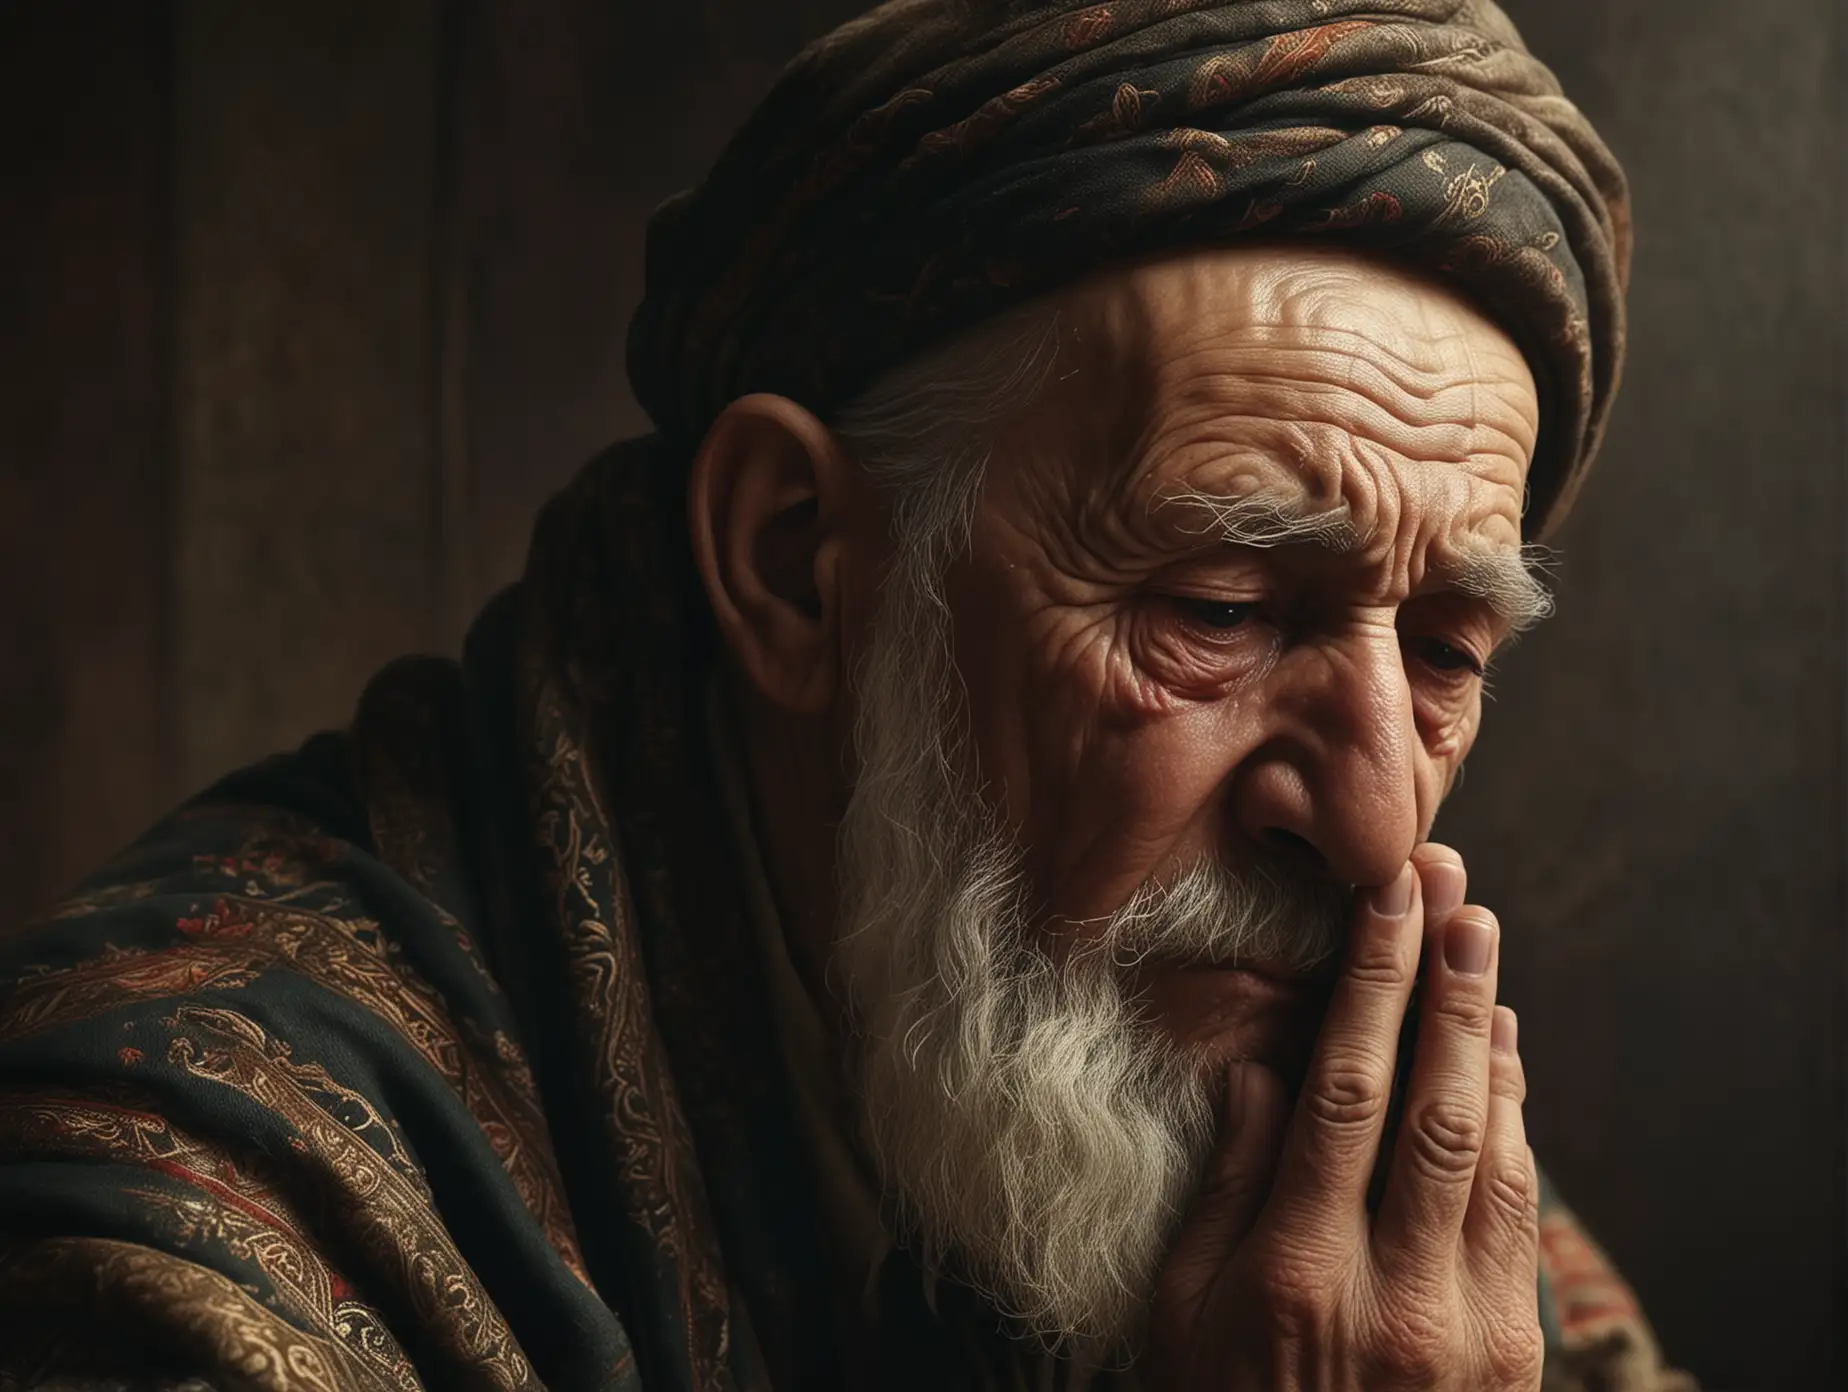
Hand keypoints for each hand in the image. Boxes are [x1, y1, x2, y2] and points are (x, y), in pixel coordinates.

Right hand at [1145, 845, 1540, 1389]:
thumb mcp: (1181, 1313)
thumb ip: (1222, 1192)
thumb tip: (1255, 1078)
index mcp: (1292, 1273)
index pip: (1341, 1094)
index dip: (1369, 987)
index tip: (1382, 902)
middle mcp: (1390, 1292)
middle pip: (1434, 1106)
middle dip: (1446, 986)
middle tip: (1456, 894)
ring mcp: (1463, 1327)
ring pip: (1492, 1151)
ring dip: (1490, 1041)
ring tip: (1482, 949)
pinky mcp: (1509, 1352)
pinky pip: (1518, 1212)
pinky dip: (1515, 1121)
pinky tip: (1501, 1060)